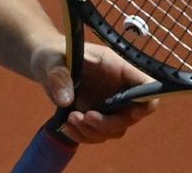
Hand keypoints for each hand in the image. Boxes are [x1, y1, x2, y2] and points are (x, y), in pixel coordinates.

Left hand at [31, 41, 159, 143]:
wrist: (45, 64)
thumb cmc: (54, 55)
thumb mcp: (53, 61)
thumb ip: (59, 77)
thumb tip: (66, 101)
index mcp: (117, 69)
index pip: (146, 85)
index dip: (146, 101)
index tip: (131, 113)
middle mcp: (117, 89)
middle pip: (130, 115)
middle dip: (108, 123)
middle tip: (85, 117)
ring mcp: (107, 105)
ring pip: (114, 130)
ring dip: (93, 132)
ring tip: (70, 119)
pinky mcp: (95, 118)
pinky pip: (97, 135)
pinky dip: (83, 136)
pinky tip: (66, 127)